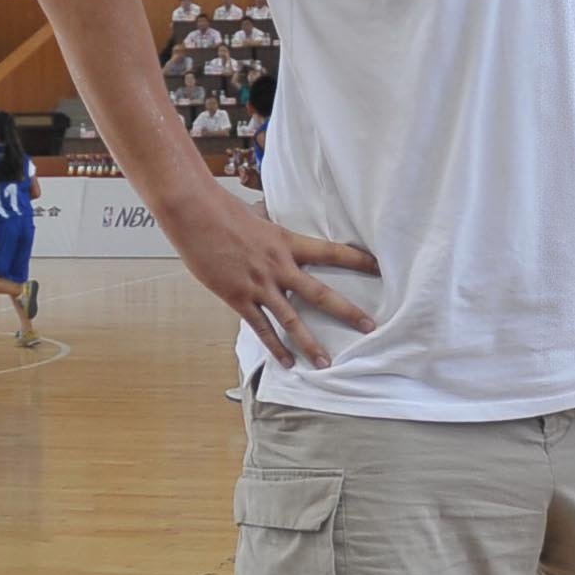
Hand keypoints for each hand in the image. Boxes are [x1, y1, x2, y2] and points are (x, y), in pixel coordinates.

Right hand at [156, 185, 377, 367]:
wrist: (194, 213)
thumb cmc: (223, 210)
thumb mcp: (258, 217)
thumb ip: (271, 228)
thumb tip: (271, 221)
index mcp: (288, 242)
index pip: (332, 252)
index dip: (358, 260)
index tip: (380, 268)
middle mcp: (279, 266)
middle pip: (321, 294)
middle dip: (348, 312)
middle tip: (370, 328)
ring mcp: (259, 284)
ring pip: (292, 319)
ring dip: (311, 343)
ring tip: (327, 363)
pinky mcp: (238, 297)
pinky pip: (261, 328)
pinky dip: (275, 347)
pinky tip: (287, 363)